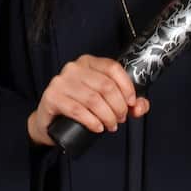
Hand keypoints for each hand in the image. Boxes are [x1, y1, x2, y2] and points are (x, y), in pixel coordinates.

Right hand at [27, 54, 149, 145]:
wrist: (50, 121)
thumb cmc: (78, 106)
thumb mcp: (105, 101)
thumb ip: (127, 103)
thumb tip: (141, 106)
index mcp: (88, 62)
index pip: (113, 68)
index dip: (127, 87)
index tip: (132, 103)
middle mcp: (74, 68)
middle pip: (105, 86)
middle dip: (118, 106)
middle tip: (120, 119)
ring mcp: (61, 82)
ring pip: (93, 99)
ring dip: (107, 116)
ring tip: (110, 125)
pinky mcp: (52, 97)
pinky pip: (77, 110)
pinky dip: (91, 121)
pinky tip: (98, 127)